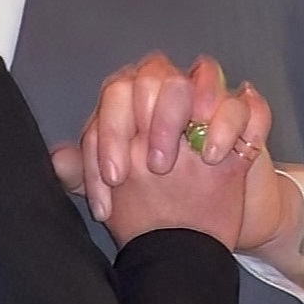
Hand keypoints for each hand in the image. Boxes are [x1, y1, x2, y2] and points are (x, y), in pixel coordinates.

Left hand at [56, 54, 302, 264]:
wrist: (202, 230)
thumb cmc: (157, 201)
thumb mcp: (115, 193)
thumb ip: (85, 173)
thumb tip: (56, 161)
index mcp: (134, 103)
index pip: (116, 94)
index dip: (110, 134)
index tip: (113, 178)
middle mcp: (170, 93)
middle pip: (158, 74)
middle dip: (154, 121)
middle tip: (155, 167)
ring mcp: (211, 100)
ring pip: (204, 73)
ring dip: (197, 109)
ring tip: (193, 158)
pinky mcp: (247, 117)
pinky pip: (247, 104)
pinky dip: (234, 124)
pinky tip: (219, 156)